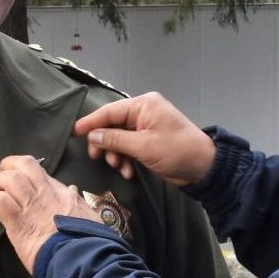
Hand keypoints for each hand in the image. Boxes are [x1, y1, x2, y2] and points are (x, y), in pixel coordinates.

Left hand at [0, 156, 98, 270]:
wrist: (81, 258)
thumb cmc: (88, 241)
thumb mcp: (88, 214)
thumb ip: (76, 201)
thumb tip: (72, 190)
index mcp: (61, 192)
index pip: (38, 168)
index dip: (24, 170)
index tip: (21, 180)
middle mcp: (45, 193)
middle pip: (21, 164)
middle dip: (7, 168)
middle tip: (2, 182)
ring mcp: (31, 206)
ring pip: (8, 178)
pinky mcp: (18, 222)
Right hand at [73, 92, 215, 185]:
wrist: (204, 167)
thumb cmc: (178, 151)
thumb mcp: (144, 146)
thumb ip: (115, 140)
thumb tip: (93, 136)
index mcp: (143, 105)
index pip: (110, 111)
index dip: (90, 122)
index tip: (74, 132)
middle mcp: (144, 112)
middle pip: (112, 125)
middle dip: (104, 143)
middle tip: (97, 158)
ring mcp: (147, 127)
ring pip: (119, 139)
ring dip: (116, 154)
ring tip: (119, 168)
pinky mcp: (149, 142)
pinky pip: (129, 147)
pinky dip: (126, 159)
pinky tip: (128, 172)